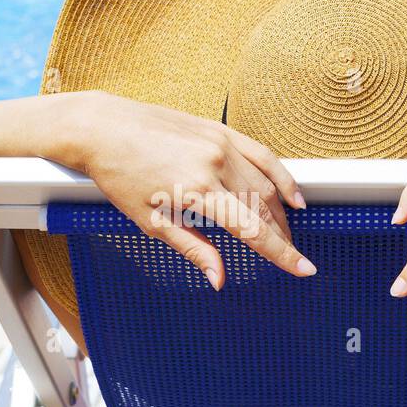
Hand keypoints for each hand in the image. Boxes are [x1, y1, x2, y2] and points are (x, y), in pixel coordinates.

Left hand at [64, 91, 314, 288]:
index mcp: (197, 192)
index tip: (304, 269)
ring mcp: (219, 144)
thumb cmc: (119, 177)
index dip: (282, 253)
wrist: (102, 128)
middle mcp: (214, 165)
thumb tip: (219, 279)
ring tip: (286, 233)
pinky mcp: (219, 130)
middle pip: (264, 208)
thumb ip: (193, 248)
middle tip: (290, 255)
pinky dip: (281, 175)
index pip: (252, 230)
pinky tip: (292, 195)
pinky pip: (261, 154)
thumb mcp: (150, 221)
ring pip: (266, 183)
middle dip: (281, 236)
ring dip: (280, 212)